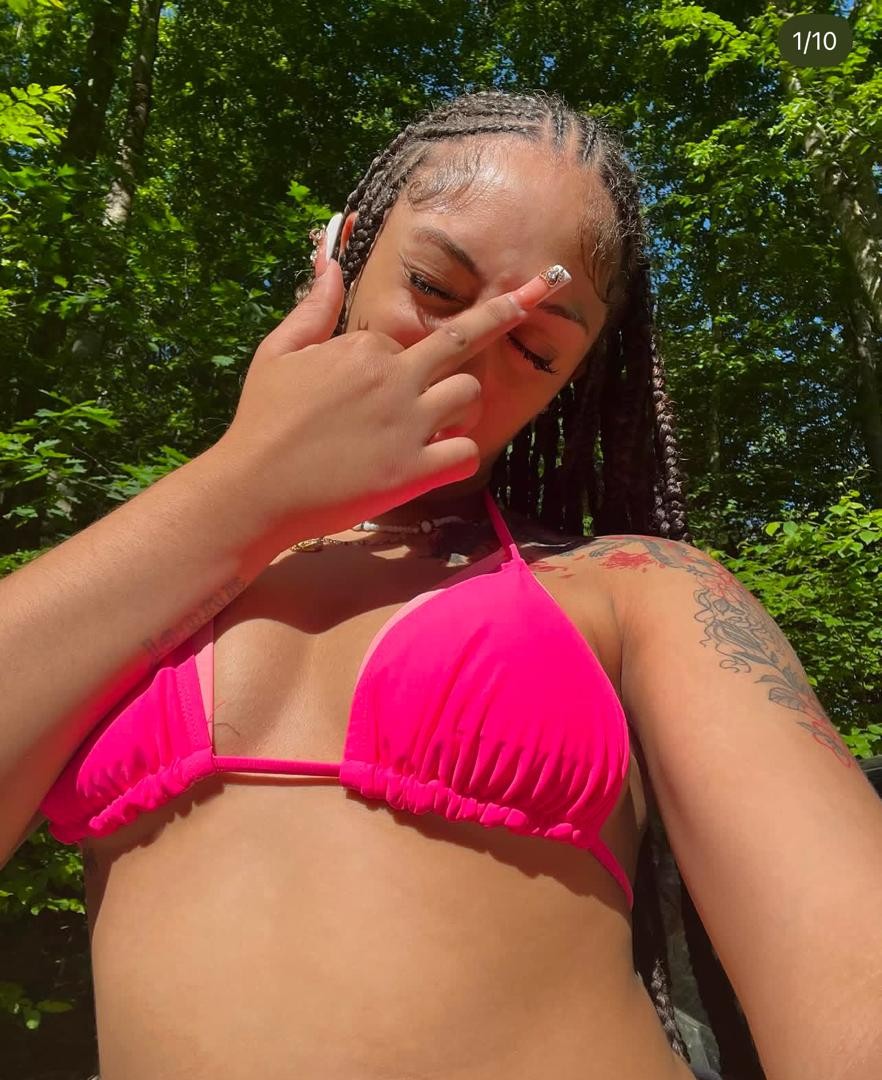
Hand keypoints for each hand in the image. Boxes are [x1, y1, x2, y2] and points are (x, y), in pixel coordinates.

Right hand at [213, 251, 570, 546]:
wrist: (255, 489)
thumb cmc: (262, 421)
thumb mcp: (278, 353)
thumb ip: (312, 309)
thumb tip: (328, 262)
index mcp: (364, 347)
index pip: (404, 338)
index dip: (393, 361)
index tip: (369, 387)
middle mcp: (396, 378)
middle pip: (464, 341)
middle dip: (507, 309)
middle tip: (543, 286)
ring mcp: (410, 425)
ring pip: (471, 397)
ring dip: (462, 408)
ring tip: (435, 425)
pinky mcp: (416, 471)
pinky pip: (467, 453)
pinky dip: (458, 457)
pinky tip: (436, 463)